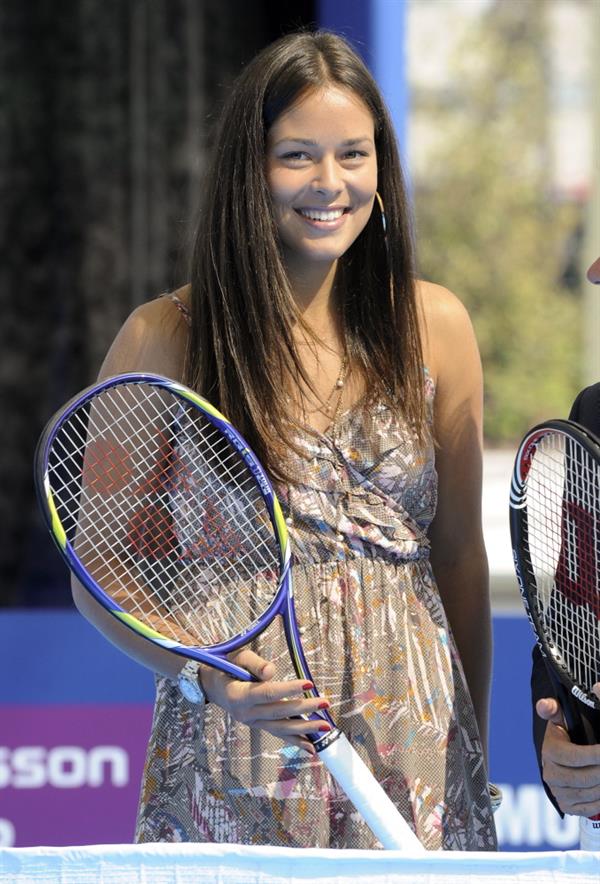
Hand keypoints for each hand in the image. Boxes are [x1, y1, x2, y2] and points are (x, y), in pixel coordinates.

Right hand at [200, 648, 330, 755]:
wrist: (212, 685)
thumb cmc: (227, 667)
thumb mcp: (238, 658)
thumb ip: (255, 663)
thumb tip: (271, 671)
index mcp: (240, 695)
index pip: (268, 693)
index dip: (289, 689)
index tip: (309, 684)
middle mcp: (246, 713)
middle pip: (279, 712)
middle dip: (304, 709)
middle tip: (325, 703)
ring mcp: (252, 722)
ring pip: (281, 728)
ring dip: (305, 729)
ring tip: (325, 727)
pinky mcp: (258, 726)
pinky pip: (278, 734)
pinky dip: (295, 741)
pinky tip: (311, 748)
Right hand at [536, 683, 599, 816]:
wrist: (559, 760)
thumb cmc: (564, 736)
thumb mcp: (558, 720)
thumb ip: (552, 709)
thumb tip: (545, 705)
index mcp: (550, 752)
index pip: (574, 757)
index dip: (594, 755)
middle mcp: (550, 775)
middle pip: (583, 778)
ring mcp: (558, 793)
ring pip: (588, 793)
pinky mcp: (567, 806)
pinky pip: (589, 808)